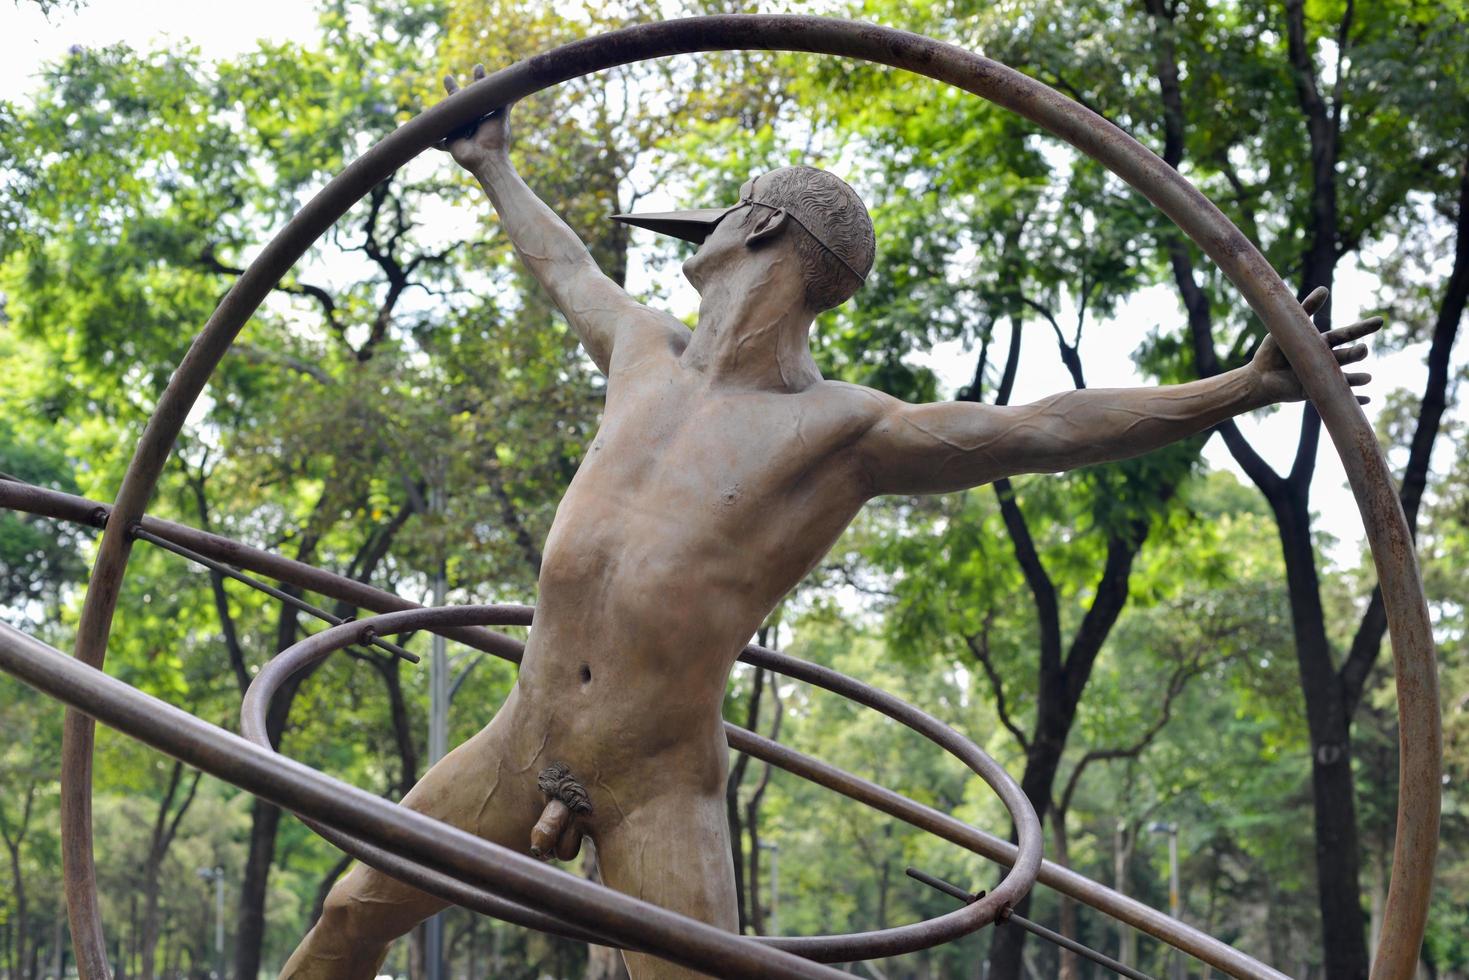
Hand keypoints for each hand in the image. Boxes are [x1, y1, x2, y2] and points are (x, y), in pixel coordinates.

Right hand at [437, 64, 509, 171]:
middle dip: (453, 90)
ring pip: (447, 117)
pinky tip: (426, 137)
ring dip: (439, 110)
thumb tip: (517, 83)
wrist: (486, 158)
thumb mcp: (501, 115)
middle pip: (459, 102)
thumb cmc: (495, 137)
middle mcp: (471, 121)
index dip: (479, 80)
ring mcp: (460, 131)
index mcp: (483, 113)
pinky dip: (432, 140)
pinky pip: (438, 141)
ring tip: (429, 107)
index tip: (478, 67)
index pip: (479, 94)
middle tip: (447, 77)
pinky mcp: (450, 142)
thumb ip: (506, 100)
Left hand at [1249, 286, 1381, 405]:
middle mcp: (1327, 361)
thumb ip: (1306, 310)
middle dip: (1356, 353)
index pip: (1346, 334)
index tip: (1380, 321)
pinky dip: (1350, 400)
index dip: (1362, 328)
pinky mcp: (1315, 394)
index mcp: (1322, 344)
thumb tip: (1325, 289)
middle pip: (1346, 355)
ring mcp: (1323, 378)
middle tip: (1364, 350)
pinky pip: (1335, 398)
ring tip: (1368, 378)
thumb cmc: (1273, 351)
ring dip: (1356, 379)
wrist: (1259, 377)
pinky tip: (1365, 401)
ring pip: (1344, 378)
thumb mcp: (1287, 328)